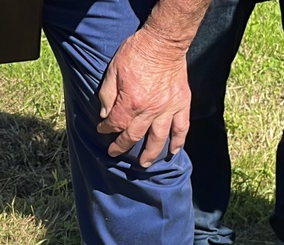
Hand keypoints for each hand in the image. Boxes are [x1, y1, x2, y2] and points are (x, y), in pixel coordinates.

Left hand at [96, 29, 191, 166]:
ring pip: (159, 138)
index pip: (115, 123)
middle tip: (115, 153)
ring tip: (144, 164)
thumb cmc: (136, 53)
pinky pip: (181, 127)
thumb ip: (106, 95)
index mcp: (131, 102)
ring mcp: (168, 108)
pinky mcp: (182, 103)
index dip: (106, 128)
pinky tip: (173, 151)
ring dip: (150, 153)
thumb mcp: (113, 70)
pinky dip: (178, 141)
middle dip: (122, 146)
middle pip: (134, 136)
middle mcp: (150, 110)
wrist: (164, 41)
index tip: (102, 129)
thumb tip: (104, 115)